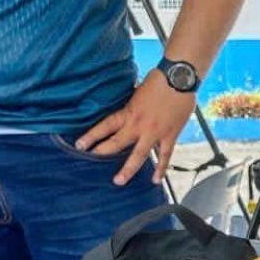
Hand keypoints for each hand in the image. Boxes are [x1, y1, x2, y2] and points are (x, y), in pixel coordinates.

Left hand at [77, 70, 195, 185]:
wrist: (179, 78)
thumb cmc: (160, 80)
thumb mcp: (139, 91)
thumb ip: (133, 104)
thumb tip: (130, 109)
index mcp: (128, 112)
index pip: (105, 126)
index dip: (91, 136)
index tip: (80, 145)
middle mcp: (138, 125)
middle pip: (116, 143)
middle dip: (102, 153)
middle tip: (92, 163)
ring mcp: (154, 132)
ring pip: (138, 155)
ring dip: (128, 169)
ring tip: (119, 181)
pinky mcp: (170, 135)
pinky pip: (164, 155)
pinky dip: (161, 168)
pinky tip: (156, 180)